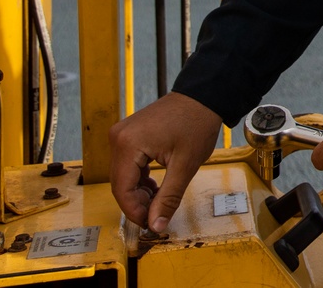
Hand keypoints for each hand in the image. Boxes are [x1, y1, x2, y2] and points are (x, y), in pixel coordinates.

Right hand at [108, 91, 221, 230]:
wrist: (203, 96)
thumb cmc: (196, 123)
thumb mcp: (185, 166)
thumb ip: (168, 199)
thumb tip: (156, 226)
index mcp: (128, 143)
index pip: (122, 190)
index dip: (135, 212)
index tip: (151, 224)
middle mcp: (119, 137)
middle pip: (120, 184)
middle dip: (138, 203)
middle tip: (158, 214)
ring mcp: (123, 133)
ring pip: (123, 176)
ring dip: (139, 192)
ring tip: (160, 199)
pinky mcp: (129, 134)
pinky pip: (128, 164)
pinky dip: (140, 179)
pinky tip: (156, 186)